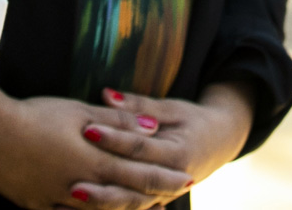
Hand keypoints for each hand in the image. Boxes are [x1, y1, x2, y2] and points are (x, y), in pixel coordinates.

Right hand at [0, 86, 192, 209]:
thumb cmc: (37, 116)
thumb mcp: (81, 112)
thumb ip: (119, 124)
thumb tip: (153, 128)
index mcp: (95, 163)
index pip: (140, 174)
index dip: (166, 178)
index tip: (188, 179)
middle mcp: (80, 187)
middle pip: (125, 197)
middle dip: (153, 196)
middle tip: (176, 196)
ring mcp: (57, 200)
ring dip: (124, 208)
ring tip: (145, 206)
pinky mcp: (38, 205)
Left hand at [80, 83, 253, 195]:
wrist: (220, 143)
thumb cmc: (193, 120)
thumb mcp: (172, 108)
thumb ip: (139, 105)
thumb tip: (107, 94)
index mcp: (179, 154)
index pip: (141, 148)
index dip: (114, 139)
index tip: (87, 129)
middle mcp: (173, 181)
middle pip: (132, 186)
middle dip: (102, 183)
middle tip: (71, 178)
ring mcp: (164, 196)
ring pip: (129, 206)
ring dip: (101, 205)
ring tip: (71, 200)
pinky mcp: (155, 203)